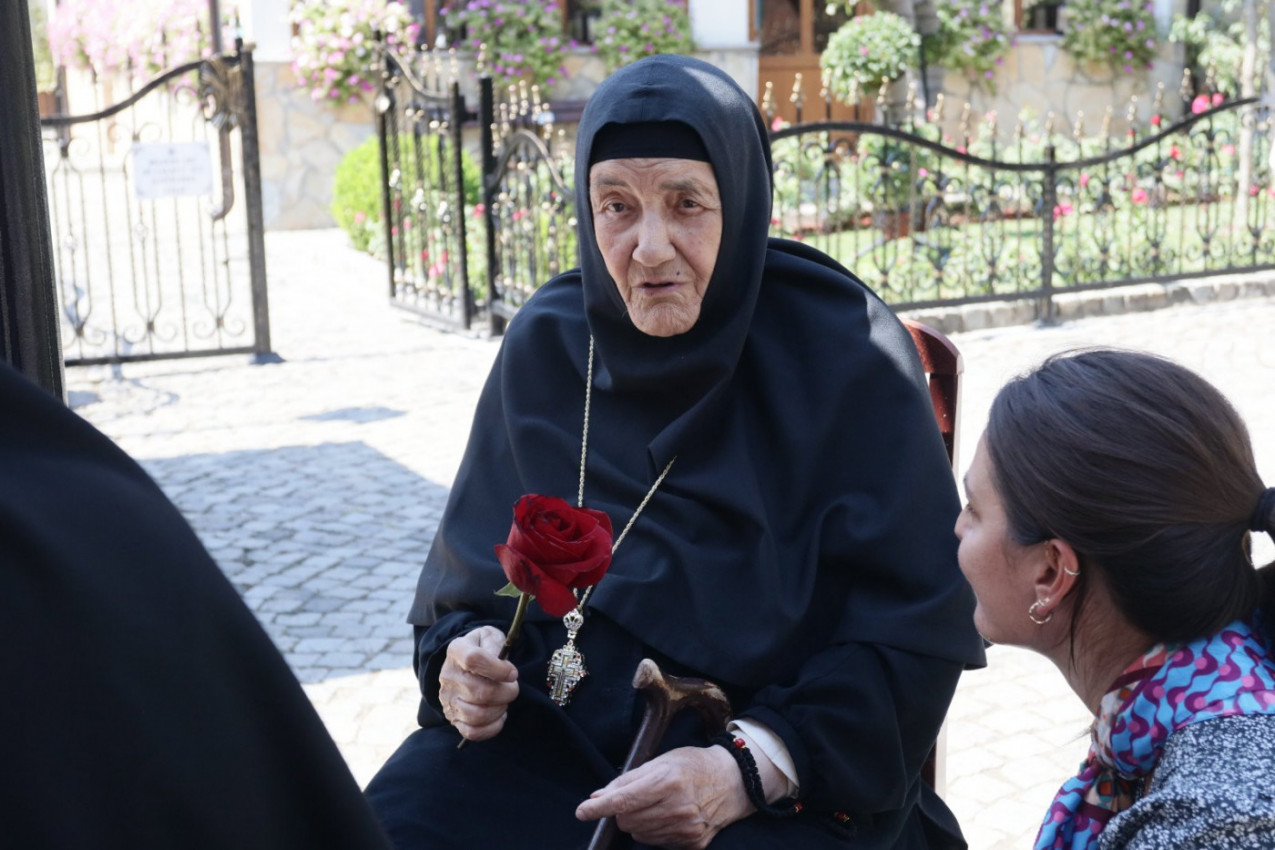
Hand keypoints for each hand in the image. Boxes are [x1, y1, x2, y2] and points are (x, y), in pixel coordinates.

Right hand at [438, 626, 518, 740]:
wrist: (466, 663)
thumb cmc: (483, 648)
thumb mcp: (489, 636)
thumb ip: (495, 643)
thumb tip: (500, 662)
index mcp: (457, 650)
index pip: (474, 660)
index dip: (498, 669)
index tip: (512, 673)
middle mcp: (448, 676)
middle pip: (480, 692)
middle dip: (506, 692)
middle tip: (513, 687)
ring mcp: (448, 700)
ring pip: (477, 715)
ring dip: (500, 709)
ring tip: (504, 700)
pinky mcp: (453, 719)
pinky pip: (473, 732)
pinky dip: (492, 727)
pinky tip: (499, 715)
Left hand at [575, 745, 753, 848]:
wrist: (733, 781)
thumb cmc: (693, 765)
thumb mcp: (661, 761)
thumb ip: (628, 779)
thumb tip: (598, 796)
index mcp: (668, 781)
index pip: (623, 800)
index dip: (598, 808)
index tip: (582, 811)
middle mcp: (678, 807)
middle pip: (627, 821)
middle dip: (622, 811)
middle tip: (635, 798)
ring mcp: (687, 828)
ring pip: (639, 835)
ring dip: (638, 822)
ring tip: (656, 805)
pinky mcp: (693, 843)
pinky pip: (657, 843)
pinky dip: (654, 831)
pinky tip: (668, 816)